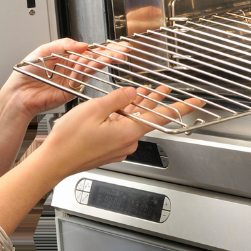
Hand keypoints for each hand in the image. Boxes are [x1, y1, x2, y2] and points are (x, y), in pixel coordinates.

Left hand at [0, 38, 128, 119]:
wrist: (19, 93)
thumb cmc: (26, 73)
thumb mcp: (43, 51)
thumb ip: (62, 45)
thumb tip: (82, 45)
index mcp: (66, 56)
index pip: (87, 50)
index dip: (102, 47)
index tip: (115, 44)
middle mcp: (72, 67)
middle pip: (95, 58)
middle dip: (110, 53)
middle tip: (124, 50)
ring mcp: (73, 78)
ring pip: (92, 67)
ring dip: (104, 60)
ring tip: (115, 56)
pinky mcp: (72, 89)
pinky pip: (83, 77)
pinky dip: (87, 69)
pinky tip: (93, 63)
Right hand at [39, 86, 202, 178]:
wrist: (54, 161)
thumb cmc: (69, 140)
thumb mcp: (94, 109)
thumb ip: (117, 98)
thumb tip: (132, 92)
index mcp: (128, 132)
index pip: (162, 117)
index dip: (182, 108)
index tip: (196, 102)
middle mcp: (128, 143)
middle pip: (146, 117)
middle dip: (153, 101)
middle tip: (163, 88)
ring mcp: (119, 149)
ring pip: (132, 123)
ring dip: (133, 108)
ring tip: (136, 93)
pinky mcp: (110, 151)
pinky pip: (121, 131)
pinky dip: (121, 118)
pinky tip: (114, 109)